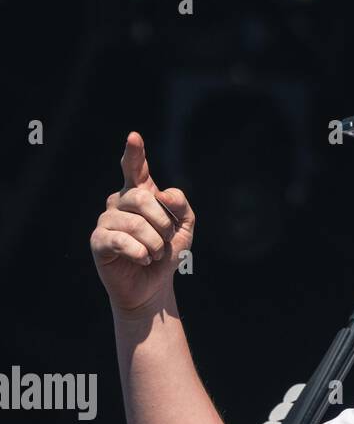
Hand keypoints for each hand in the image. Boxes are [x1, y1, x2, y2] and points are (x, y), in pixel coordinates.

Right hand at [90, 131, 194, 313]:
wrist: (153, 286)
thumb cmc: (167, 254)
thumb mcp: (184, 228)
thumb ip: (181, 206)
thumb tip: (163, 195)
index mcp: (140, 193)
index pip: (135, 168)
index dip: (134, 153)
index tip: (134, 137)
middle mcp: (119, 202)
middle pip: (143, 198)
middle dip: (163, 224)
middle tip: (165, 241)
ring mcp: (106, 220)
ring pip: (135, 223)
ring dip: (154, 244)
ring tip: (154, 254)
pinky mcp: (99, 241)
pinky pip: (122, 241)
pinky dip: (141, 253)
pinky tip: (142, 259)